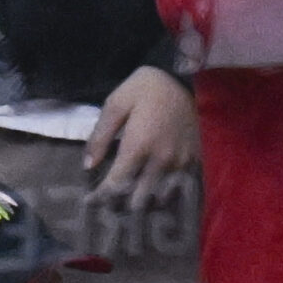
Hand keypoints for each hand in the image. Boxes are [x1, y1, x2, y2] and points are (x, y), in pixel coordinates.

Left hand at [86, 65, 198, 206]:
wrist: (184, 78)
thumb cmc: (146, 88)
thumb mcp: (116, 104)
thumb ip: (100, 136)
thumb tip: (88, 166)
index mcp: (138, 146)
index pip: (116, 183)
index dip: (101, 197)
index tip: (91, 202)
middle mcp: (160, 161)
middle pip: (139, 198)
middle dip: (122, 205)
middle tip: (110, 205)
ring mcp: (180, 164)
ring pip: (160, 199)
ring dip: (145, 203)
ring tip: (132, 204)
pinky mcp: (194, 162)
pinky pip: (178, 189)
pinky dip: (165, 195)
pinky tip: (156, 195)